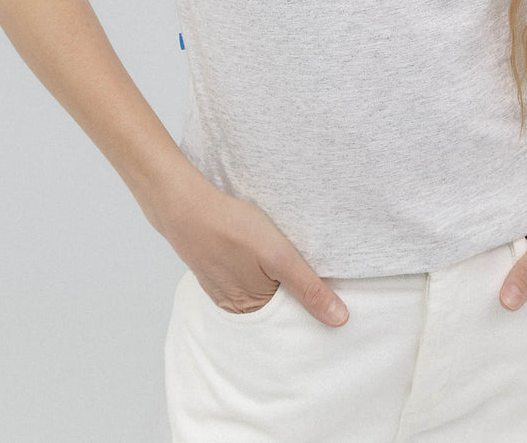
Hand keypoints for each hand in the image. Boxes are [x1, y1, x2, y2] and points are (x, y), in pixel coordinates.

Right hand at [146, 162, 349, 326]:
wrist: (186, 205)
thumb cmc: (232, 229)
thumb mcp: (279, 255)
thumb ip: (308, 287)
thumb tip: (340, 320)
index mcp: (252, 312)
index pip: (292, 321)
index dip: (311, 307)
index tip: (330, 291)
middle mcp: (236, 309)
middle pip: (276, 309)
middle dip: (293, 295)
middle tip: (310, 269)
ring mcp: (223, 290)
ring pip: (260, 292)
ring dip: (275, 281)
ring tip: (284, 260)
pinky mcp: (215, 271)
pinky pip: (243, 279)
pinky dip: (257, 271)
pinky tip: (259, 254)